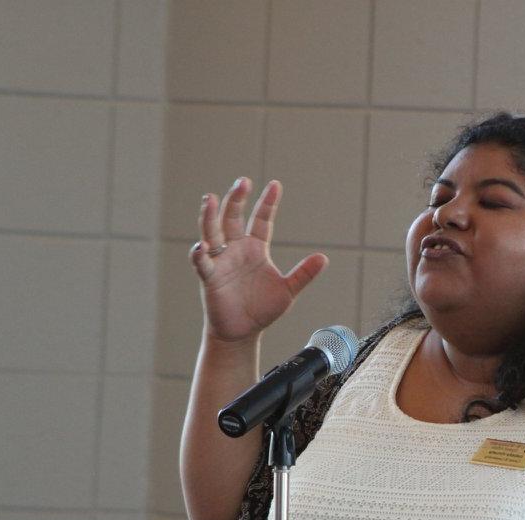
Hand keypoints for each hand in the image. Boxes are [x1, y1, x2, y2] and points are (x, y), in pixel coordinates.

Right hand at [190, 177, 327, 342]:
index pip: (261, 219)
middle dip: (236, 199)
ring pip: (212, 232)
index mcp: (255, 248)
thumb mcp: (288, 290)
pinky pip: (203, 262)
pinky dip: (200, 254)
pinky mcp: (210, 278)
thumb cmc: (262, 309)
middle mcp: (236, 249)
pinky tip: (201, 245)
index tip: (275, 185)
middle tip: (242, 181)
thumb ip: (303, 274)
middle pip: (233, 217)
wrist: (242, 332)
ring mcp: (221, 261)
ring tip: (209, 199)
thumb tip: (324, 258)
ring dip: (210, 216)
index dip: (267, 203)